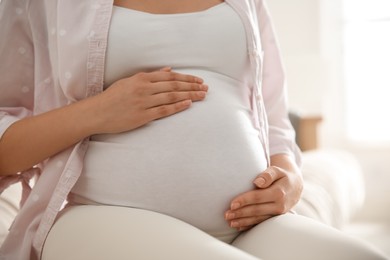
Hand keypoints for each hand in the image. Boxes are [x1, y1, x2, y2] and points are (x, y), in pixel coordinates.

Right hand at [89, 67, 207, 133]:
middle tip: (206, 88)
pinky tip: (188, 104)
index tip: (199, 80)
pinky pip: (164, 110)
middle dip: (192, 86)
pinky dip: (177, 106)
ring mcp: (144, 102)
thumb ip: (150, 76)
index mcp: (141, 78)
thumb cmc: (113, 97)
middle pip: (174, 86)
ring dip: (190, 95)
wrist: (97, 112)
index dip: (187, 78)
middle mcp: (144, 88)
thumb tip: (168, 70)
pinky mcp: (142, 116)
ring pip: (172, 97)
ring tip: (202, 95)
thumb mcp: (129, 81)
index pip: (170, 77)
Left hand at [225, 155, 302, 230]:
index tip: (232, 204)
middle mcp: (279, 206)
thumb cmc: (282, 176)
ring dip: (243, 221)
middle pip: (256, 210)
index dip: (244, 201)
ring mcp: (277, 214)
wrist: (295, 186)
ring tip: (230, 222)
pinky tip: (239, 226)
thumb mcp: (277, 171)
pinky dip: (249, 225)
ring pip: (258, 219)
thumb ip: (268, 174)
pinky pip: (261, 223)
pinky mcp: (274, 218)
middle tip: (227, 215)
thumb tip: (258, 182)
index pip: (258, 197)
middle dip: (240, 213)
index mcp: (278, 193)